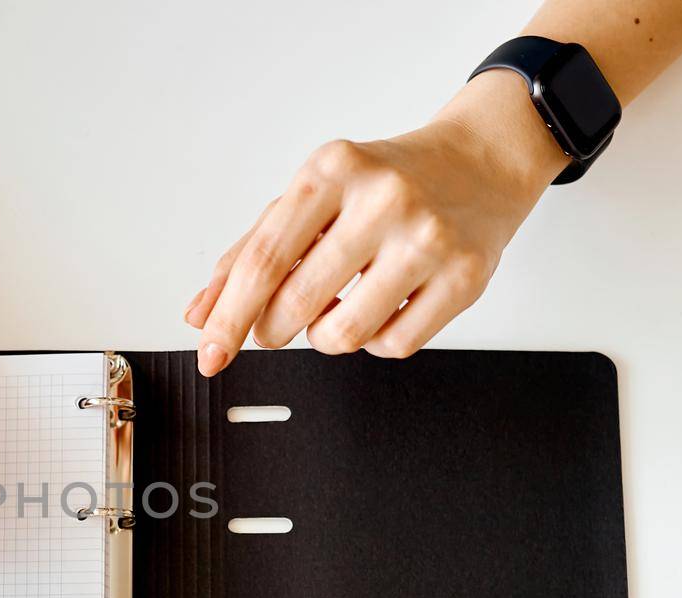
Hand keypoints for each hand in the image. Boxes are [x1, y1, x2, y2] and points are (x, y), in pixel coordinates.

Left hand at [184, 73, 569, 370]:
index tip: (210, 352)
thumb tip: (200, 313)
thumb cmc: (383, 183)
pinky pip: (394, 345)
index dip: (229, 316)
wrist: (481, 161)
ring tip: (336, 307)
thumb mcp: (310, 197)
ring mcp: (428, 237)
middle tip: (275, 326)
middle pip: (297, 303)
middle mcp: (383, 198)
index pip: (264, 259)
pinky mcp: (465, 276)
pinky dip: (374, 340)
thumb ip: (250, 252)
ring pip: (344, 333)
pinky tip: (381, 307)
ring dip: (324, 337)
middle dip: (272, 330)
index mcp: (331, 170)